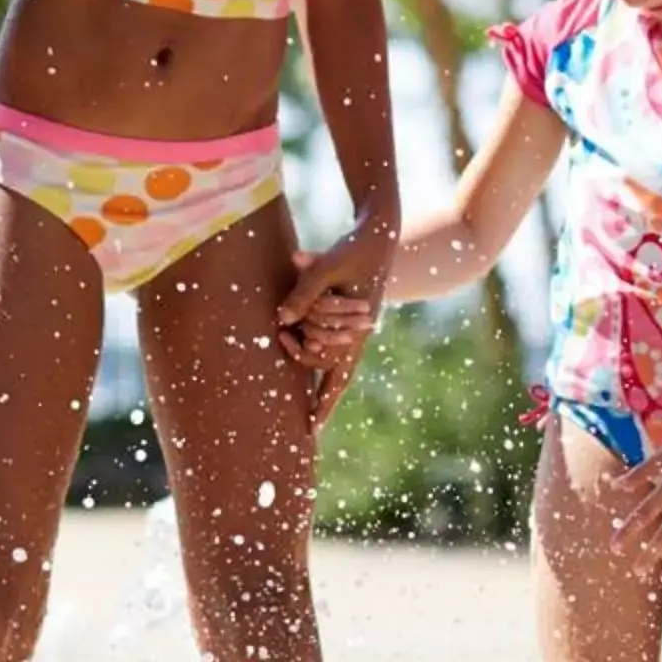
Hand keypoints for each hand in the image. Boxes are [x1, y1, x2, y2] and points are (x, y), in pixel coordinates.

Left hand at [277, 219, 394, 427]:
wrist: (380, 233)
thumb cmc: (354, 248)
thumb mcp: (328, 267)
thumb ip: (304, 291)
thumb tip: (281, 319)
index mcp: (356, 329)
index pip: (339, 376)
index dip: (325, 403)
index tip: (312, 428)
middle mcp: (356, 332)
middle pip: (331, 370)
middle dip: (317, 392)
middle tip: (298, 410)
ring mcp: (353, 324)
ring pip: (332, 358)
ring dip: (313, 369)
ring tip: (299, 388)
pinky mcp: (348, 312)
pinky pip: (332, 339)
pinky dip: (318, 351)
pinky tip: (306, 353)